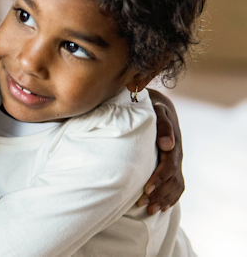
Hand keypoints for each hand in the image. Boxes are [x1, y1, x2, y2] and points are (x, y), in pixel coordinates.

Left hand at [138, 89, 184, 213]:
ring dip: (163, 199)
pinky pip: (177, 186)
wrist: (159, 108)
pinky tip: (161, 207)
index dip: (158, 179)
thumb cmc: (153, 110)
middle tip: (141, 204)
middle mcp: (177, 156)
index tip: (146, 189)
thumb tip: (168, 145)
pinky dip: (171, 198)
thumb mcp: (158, 112)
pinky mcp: (174, 167)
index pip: (168, 166)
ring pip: (174, 186)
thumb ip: (163, 126)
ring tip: (149, 210)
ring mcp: (176, 163)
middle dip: (157, 194)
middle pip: (171, 180)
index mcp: (172, 145)